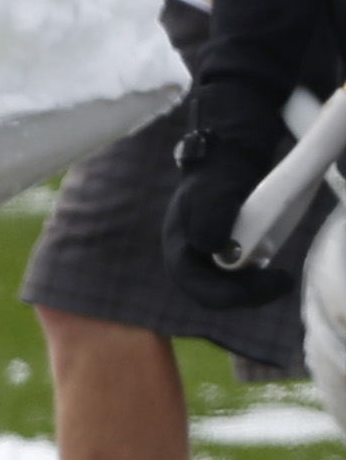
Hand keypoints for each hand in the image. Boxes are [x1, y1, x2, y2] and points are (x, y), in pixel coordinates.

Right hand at [165, 121, 300, 307]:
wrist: (225, 165)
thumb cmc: (216, 178)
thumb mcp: (213, 192)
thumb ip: (209, 219)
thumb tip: (211, 249)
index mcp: (178, 248)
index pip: (197, 286)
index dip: (231, 293)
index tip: (269, 280)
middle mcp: (188, 260)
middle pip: (212, 295)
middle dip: (247, 294)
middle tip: (281, 280)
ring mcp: (204, 261)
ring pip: (225, 291)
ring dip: (253, 289)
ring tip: (279, 275)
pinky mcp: (221, 259)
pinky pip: (235, 282)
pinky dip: (255, 281)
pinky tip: (271, 267)